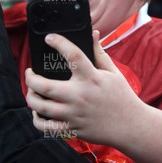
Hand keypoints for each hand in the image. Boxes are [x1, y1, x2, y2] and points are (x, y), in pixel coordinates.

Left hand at [27, 30, 143, 145]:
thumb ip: (99, 53)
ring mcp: (74, 114)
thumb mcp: (113, 72)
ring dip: (31, 97)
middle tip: (30, 73)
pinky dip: (37, 119)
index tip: (49, 38)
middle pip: (44, 86)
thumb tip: (92, 33)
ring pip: (40, 107)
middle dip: (30, 78)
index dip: (59, 43)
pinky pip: (46, 127)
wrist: (131, 126)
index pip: (73, 55)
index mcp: (92, 78)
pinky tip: (38, 112)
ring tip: (33, 91)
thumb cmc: (121, 96)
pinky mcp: (72, 129)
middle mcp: (80, 96)